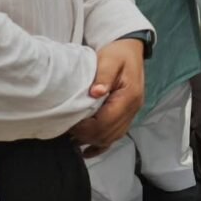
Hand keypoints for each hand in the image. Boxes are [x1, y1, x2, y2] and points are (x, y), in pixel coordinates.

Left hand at [70, 38, 145, 156]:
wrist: (130, 49)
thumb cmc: (118, 54)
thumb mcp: (109, 59)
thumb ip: (103, 75)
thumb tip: (96, 93)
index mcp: (130, 96)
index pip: (107, 121)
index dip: (86, 127)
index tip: (69, 123)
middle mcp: (134, 108)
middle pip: (109, 134)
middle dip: (86, 136)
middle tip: (67, 130)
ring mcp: (132, 113)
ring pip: (112, 138)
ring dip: (92, 141)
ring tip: (73, 139)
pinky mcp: (127, 115)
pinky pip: (115, 136)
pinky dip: (101, 145)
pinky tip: (87, 151)